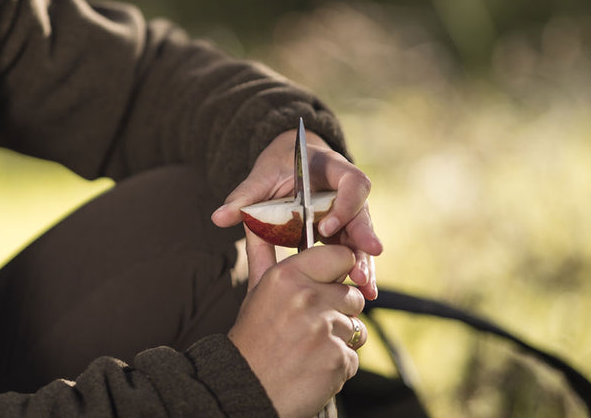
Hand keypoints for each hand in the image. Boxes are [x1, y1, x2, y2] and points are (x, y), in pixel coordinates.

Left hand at [211, 129, 383, 299]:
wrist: (290, 164)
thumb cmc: (278, 166)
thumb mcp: (261, 177)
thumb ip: (244, 196)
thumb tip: (218, 218)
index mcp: (333, 168)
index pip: (352, 182)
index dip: (344, 204)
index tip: (325, 225)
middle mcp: (347, 191)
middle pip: (363, 213)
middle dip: (362, 238)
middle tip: (362, 263)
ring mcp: (348, 212)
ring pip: (360, 236)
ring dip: (363, 262)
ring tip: (364, 288)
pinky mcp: (344, 230)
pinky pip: (353, 249)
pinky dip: (356, 268)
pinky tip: (363, 292)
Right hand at [228, 245, 366, 417]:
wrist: (247, 387)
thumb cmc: (253, 337)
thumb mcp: (257, 291)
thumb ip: (263, 252)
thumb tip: (252, 217)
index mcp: (287, 276)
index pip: (340, 256)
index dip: (340, 270)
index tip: (330, 282)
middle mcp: (307, 298)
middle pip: (352, 295)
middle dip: (338, 312)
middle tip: (310, 326)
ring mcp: (324, 329)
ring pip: (356, 327)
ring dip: (339, 340)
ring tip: (310, 348)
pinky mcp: (337, 358)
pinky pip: (353, 356)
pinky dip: (338, 366)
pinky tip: (313, 366)